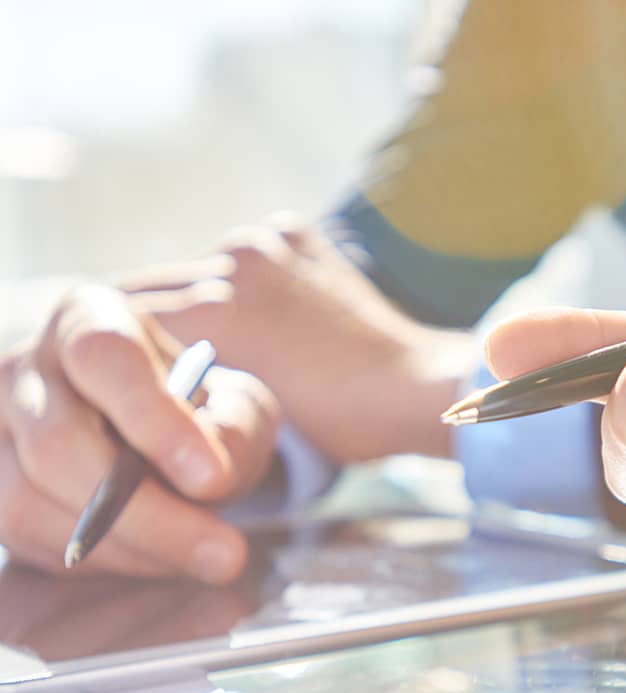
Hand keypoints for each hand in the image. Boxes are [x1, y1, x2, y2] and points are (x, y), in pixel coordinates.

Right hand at [0, 284, 278, 582]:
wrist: (154, 435)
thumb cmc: (197, 410)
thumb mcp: (238, 405)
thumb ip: (235, 427)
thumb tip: (210, 472)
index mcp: (89, 319)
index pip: (105, 358)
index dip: (155, 420)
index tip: (212, 478)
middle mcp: (24, 365)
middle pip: (59, 445)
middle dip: (149, 515)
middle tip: (225, 556)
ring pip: (28, 501)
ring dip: (125, 547)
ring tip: (199, 557)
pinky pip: (18, 536)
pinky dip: (92, 559)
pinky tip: (152, 557)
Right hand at [119, 215, 474, 461]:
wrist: (417, 385)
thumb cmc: (340, 420)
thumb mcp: (251, 413)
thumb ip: (189, 384)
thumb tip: (143, 377)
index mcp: (219, 309)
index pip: (126, 316)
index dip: (114, 348)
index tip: (103, 372)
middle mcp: (238, 261)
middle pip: (154, 287)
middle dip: (141, 322)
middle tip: (127, 356)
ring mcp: (269, 242)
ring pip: (194, 267)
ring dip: (188, 298)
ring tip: (189, 336)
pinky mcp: (294, 235)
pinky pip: (240, 254)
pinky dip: (234, 280)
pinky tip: (244, 312)